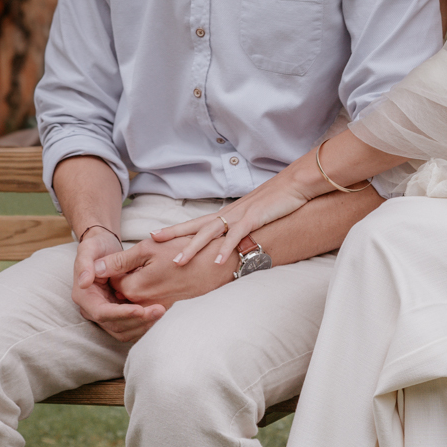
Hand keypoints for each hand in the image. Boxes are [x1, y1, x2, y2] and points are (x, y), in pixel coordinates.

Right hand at [71, 229, 163, 342]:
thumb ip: (84, 264)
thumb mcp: (89, 248)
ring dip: (143, 325)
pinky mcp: (117, 315)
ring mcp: (106, 315)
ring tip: (160, 310)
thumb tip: (84, 282)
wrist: (106, 248)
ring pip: (124, 331)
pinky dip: (144, 323)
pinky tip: (157, 312)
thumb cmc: (98, 246)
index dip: (121, 314)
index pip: (102, 313)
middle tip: (159, 310)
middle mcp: (93, 310)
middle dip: (137, 321)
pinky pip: (131, 328)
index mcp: (84, 297)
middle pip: (115, 326)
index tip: (140, 310)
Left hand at [102, 236, 234, 308]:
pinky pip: (150, 310)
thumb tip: (94, 269)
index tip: (132, 258)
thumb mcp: (149, 248)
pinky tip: (163, 283)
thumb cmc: (185, 252)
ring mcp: (157, 312)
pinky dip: (150, 299)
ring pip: (136, 302)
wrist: (218, 266)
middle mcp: (143, 306)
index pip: (112, 282)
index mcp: (135, 289)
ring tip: (156, 272)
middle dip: (125, 281)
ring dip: (138, 290)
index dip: (118, 268)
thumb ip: (120, 260)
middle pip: (122, 295)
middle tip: (145, 265)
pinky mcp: (169, 315)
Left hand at [150, 167, 313, 268]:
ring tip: (177, 262)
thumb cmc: (277, 201)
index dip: (176, 229)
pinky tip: (216, 262)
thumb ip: (242, 227)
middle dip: (173, 235)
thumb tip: (232, 241)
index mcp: (228, 214)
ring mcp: (240, 215)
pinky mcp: (254, 219)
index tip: (155, 234)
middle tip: (151, 242)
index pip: (196, 222)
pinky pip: (236, 236)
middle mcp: (229, 214)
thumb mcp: (255, 215)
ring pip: (210, 232)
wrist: (295, 184)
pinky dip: (225, 248)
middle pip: (196, 225)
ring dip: (192, 247)